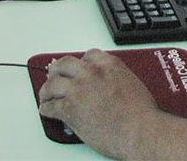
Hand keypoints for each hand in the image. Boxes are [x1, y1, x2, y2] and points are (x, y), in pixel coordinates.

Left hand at [39, 49, 157, 158]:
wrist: (139, 130)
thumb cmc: (141, 113)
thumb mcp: (132, 83)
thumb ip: (115, 78)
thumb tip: (107, 85)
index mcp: (109, 65)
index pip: (88, 55)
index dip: (81, 62)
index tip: (78, 68)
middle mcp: (91, 73)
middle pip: (64, 64)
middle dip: (57, 70)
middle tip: (55, 75)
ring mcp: (78, 89)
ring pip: (52, 84)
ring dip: (47, 90)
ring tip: (46, 95)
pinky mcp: (69, 109)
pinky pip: (50, 107)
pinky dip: (46, 109)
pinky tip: (46, 110)